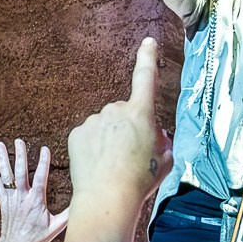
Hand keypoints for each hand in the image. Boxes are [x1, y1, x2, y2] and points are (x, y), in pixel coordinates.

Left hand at [0, 138, 68, 241]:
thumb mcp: (56, 227)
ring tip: (0, 144)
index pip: (41, 178)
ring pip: (6, 175)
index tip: (45, 148)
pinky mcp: (3, 202)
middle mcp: (22, 198)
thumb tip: (83, 203)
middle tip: (19, 141)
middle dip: (20, 155)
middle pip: (20, 172)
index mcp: (36, 202)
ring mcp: (11, 199)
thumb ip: (69, 214)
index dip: (43, 163)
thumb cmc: (37, 238)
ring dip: (3, 159)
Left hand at [65, 38, 171, 219]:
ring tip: (113, 165)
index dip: (148, 57)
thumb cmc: (140, 180)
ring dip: (110, 138)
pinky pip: (90, 135)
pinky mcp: (77, 133)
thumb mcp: (165, 159)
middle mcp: (115, 111)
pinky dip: (94, 146)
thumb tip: (154, 133)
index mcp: (141, 113)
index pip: (145, 77)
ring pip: (105, 125)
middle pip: (124, 112)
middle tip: (131, 155)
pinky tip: (98, 164)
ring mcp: (94, 121)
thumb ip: (162, 139)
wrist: (106, 198)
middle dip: (128, 127)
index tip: (148, 42)